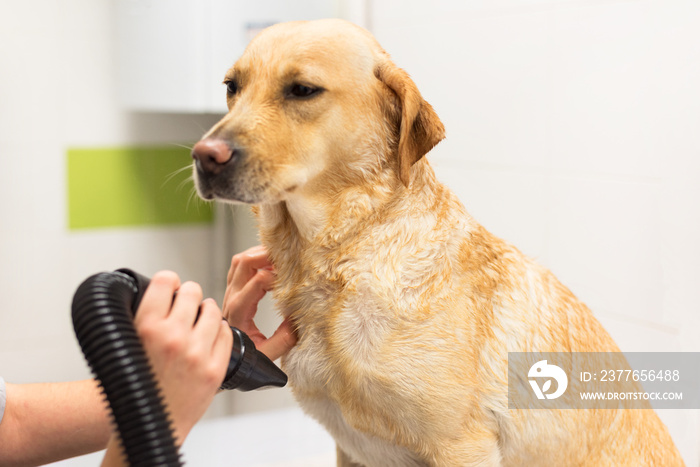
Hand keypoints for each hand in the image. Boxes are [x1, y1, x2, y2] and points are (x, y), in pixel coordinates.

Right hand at [133, 271, 231, 442]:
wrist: (149, 425)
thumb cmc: (137, 386)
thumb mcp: (129, 344)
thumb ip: (146, 318)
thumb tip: (166, 290)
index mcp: (145, 328)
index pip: (166, 281)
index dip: (170, 281)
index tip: (171, 286)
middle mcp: (171, 337)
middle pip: (192, 291)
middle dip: (190, 295)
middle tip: (187, 303)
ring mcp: (195, 353)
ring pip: (212, 310)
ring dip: (207, 311)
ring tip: (200, 318)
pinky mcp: (214, 369)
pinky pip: (226, 333)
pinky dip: (219, 330)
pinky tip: (210, 335)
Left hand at [223, 245, 296, 360]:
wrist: (226, 362)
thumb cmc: (244, 360)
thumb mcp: (267, 355)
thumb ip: (283, 339)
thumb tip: (298, 318)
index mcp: (239, 311)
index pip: (258, 280)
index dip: (278, 276)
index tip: (294, 280)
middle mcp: (231, 298)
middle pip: (244, 262)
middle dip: (266, 255)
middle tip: (288, 256)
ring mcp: (229, 293)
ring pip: (239, 261)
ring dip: (259, 254)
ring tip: (280, 257)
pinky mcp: (231, 292)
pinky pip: (238, 267)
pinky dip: (254, 259)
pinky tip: (269, 264)